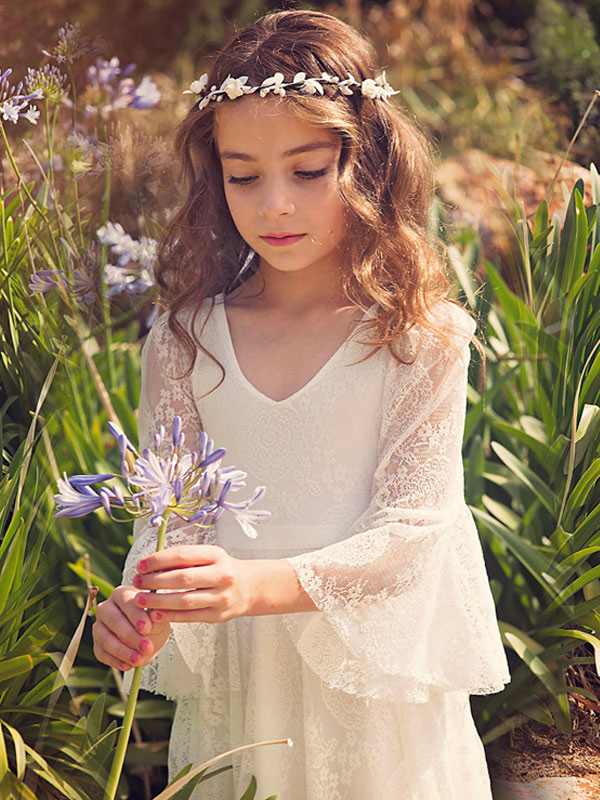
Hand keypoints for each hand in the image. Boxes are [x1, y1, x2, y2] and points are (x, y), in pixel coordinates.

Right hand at [93, 585, 171, 670]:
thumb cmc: (153, 623)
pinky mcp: (97, 644)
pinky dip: (115, 661)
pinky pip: (101, 653)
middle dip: (130, 635)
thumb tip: (153, 617)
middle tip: (146, 647)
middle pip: (113, 619)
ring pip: (105, 637)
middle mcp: (106, 607)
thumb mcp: (159, 619)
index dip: (136, 615)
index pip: (125, 601)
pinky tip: (128, 665)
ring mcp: (99, 625)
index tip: (147, 628)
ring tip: (138, 660)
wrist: (149, 639)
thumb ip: (156, 618)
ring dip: (122, 651)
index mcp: (122, 594)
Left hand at [131, 545, 251, 623]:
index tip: (141, 565)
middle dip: (155, 581)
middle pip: (182, 578)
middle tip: (137, 582)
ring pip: (184, 600)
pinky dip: (170, 615)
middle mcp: (222, 575)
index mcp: (217, 555)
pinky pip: (190, 616)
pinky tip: (154, 614)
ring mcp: (221, 597)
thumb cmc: (219, 569)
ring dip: (159, 600)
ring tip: (140, 599)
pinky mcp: (218, 616)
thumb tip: (150, 565)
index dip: (159, 560)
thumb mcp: (208, 556)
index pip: (183, 555)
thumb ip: (183, 559)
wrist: (248, 587)